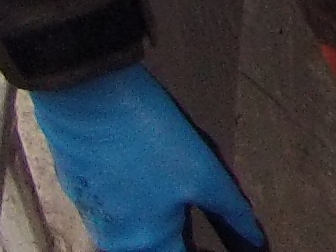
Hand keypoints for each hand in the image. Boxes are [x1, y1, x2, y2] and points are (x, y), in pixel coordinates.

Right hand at [30, 64, 263, 251]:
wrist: (87, 98)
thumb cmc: (150, 137)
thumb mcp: (203, 172)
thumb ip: (229, 208)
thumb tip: (255, 237)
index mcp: (146, 241)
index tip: (222, 244)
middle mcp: (115, 241)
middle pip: (154, 249)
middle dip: (178, 239)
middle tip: (201, 225)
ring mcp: (93, 218)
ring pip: (131, 235)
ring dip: (156, 225)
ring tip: (176, 202)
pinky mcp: (81, 193)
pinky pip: (112, 214)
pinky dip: (133, 207)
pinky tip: (144, 181)